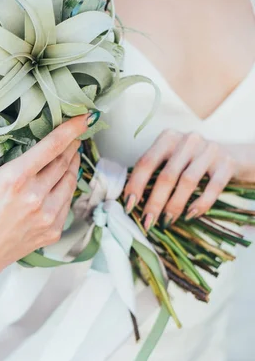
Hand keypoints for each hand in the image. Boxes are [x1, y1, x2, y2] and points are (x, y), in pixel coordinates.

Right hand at [0, 114, 92, 279]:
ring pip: (70, 182)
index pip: (51, 147)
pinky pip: (67, 202)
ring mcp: (47, 216)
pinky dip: (68, 188)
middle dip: (72, 144)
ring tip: (71, 154)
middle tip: (75, 133)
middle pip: (64, 162)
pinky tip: (62, 181)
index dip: (70, 129)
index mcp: (15, 180)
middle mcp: (35, 198)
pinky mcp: (52, 231)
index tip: (84, 117)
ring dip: (73, 165)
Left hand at [123, 130, 237, 229]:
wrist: (231, 154)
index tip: (129, 206)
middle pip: (166, 175)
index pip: (146, 162)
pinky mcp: (227, 164)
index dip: (135, 185)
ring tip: (166, 222)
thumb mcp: (172, 159)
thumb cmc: (191, 161)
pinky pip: (212, 187)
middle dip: (154, 202)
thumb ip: (154, 172)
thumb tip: (131, 201)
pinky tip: (190, 216)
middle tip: (148, 222)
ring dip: (174, 206)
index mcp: (168, 138)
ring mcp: (209, 150)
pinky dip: (200, 204)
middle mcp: (188, 140)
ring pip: (187, 182)